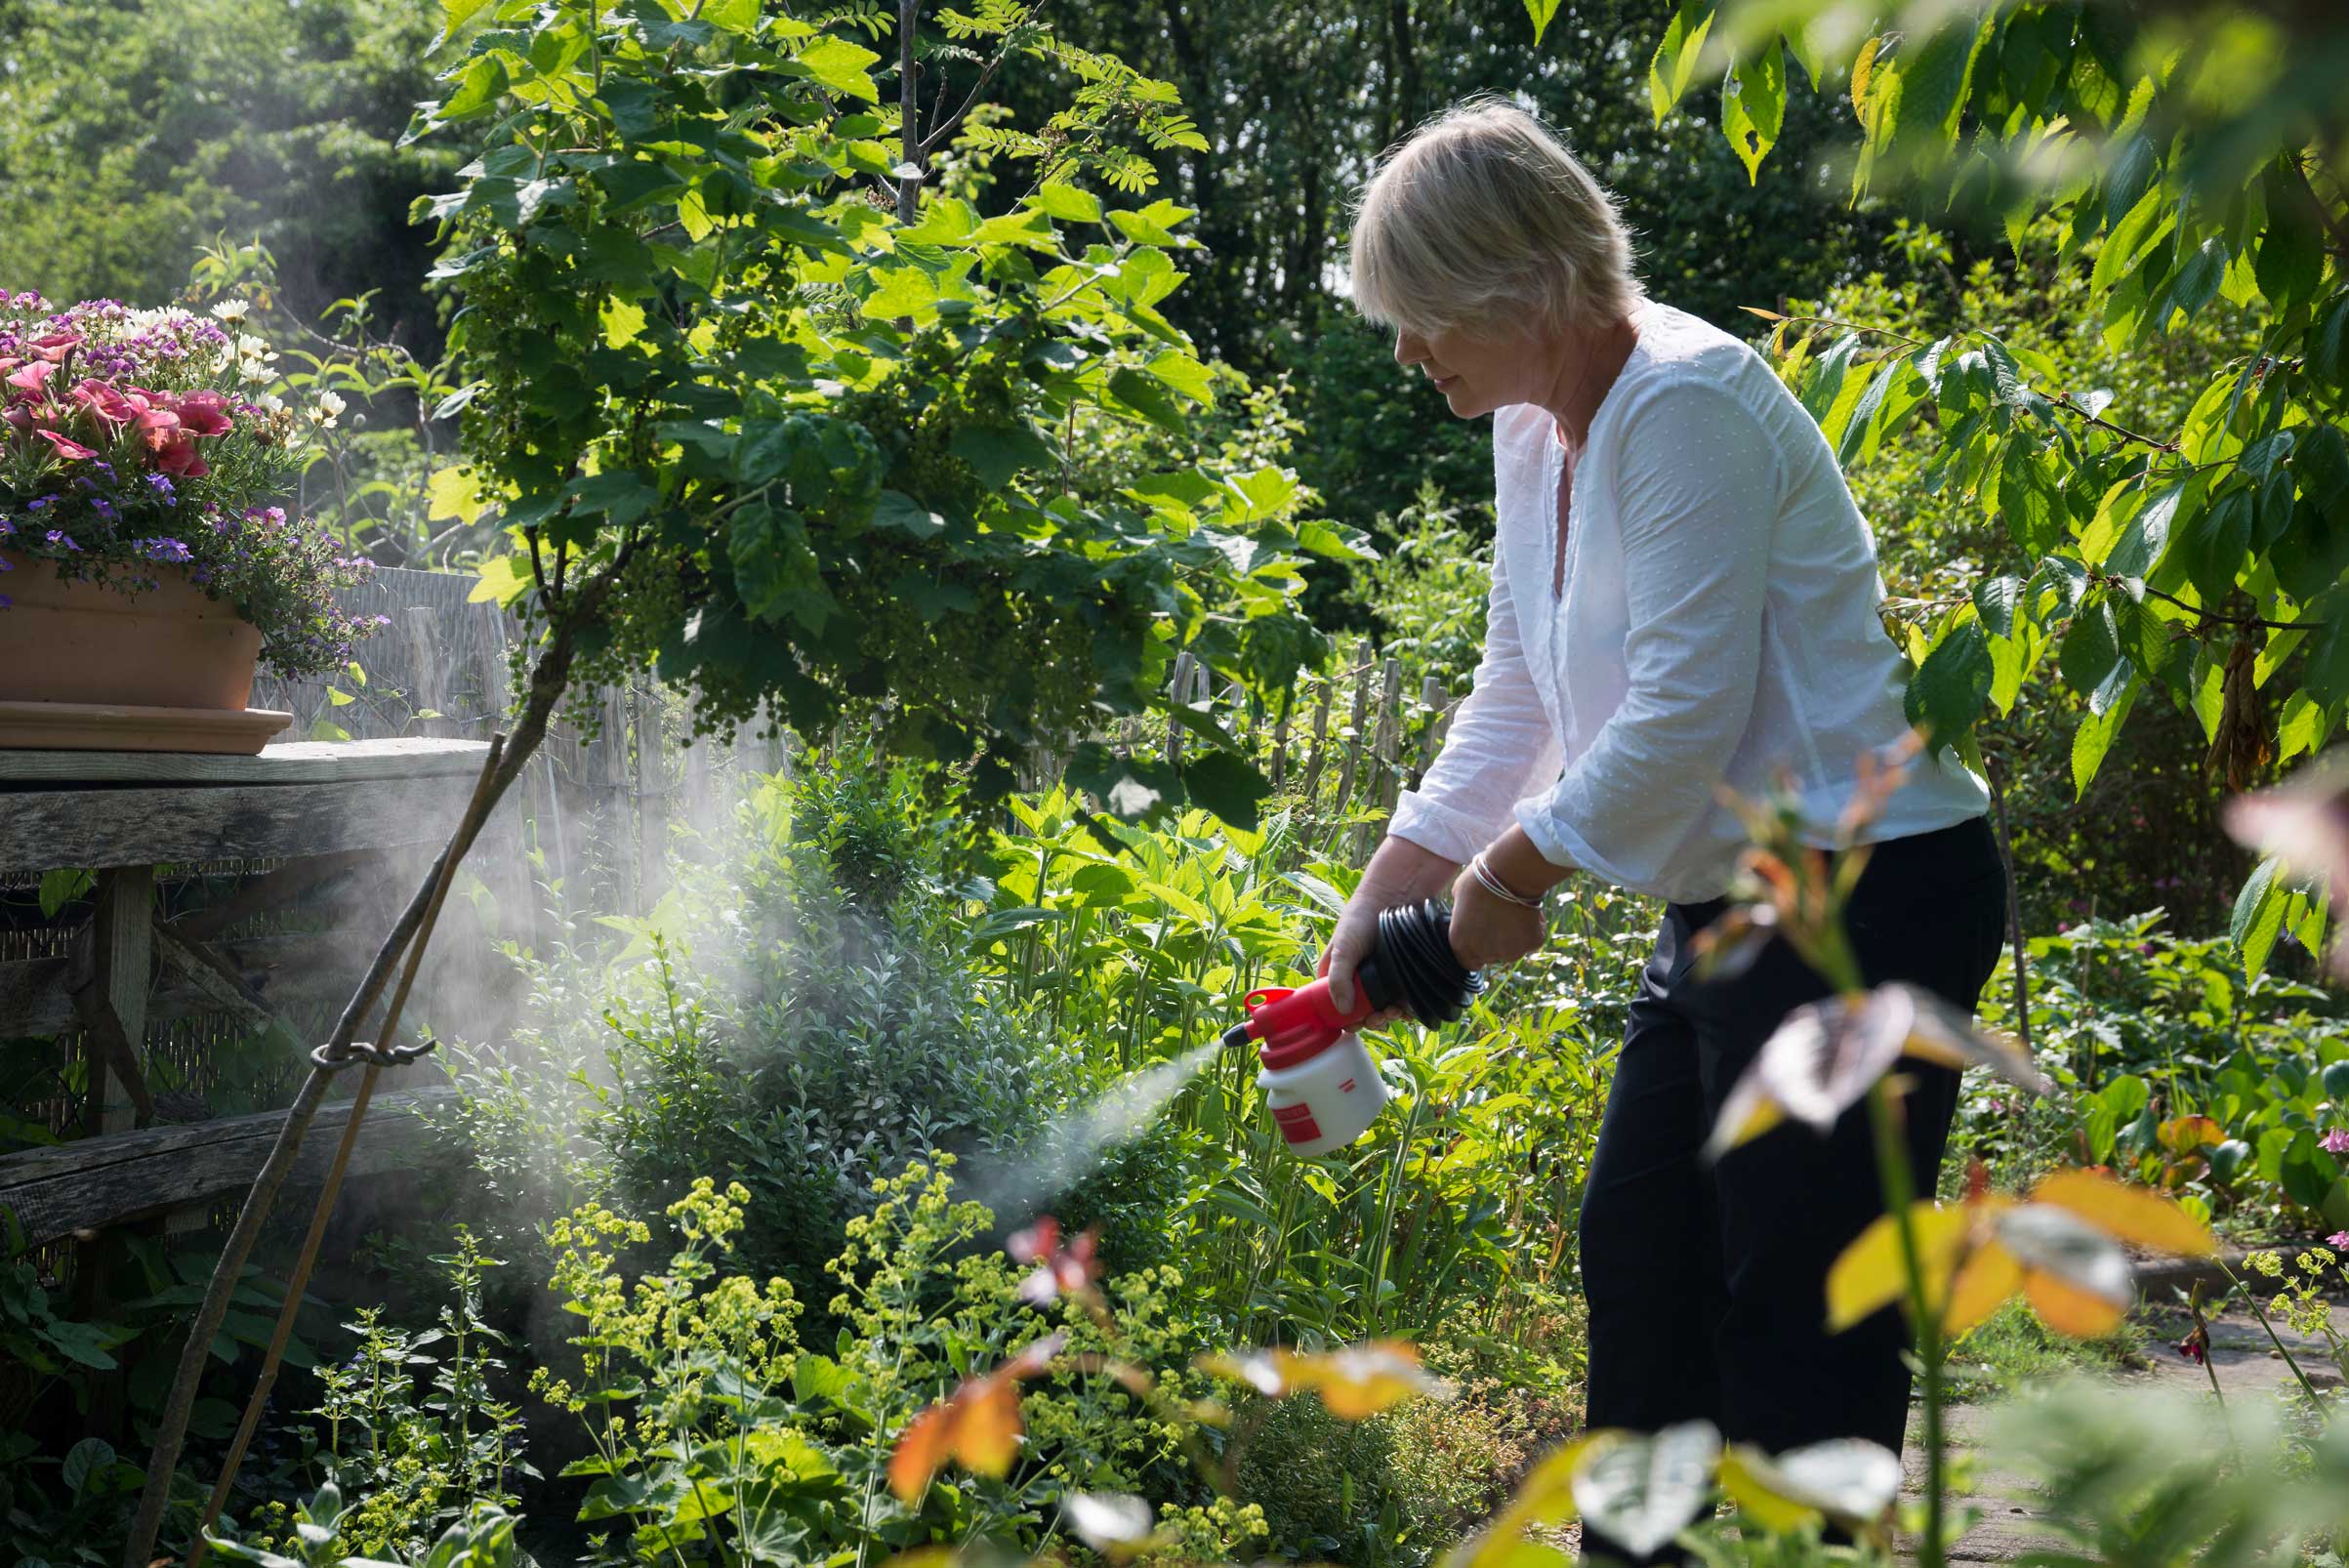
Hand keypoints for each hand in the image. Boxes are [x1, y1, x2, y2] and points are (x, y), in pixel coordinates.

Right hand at [1319, 837, 1458, 1023]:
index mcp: (1338, 974)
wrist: (1395, 894)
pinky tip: (1409, 1008)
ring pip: (1383, 1007)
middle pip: (1363, 1011)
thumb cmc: (1361, 917)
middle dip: (1372, 1019)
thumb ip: (1339, 979)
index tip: (1358, 1025)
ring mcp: (1381, 977)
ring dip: (1390, 1015)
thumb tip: (1344, 1013)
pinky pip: (1403, 998)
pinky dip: (1406, 1007)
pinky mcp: (1401, 975)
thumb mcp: (1344, 947)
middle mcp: (1358, 978)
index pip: (1336, 1006)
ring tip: (1396, 1011)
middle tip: (1382, 1016)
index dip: (1346, 1021)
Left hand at [1446, 859, 1548, 970]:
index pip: (1468, 961)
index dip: (1474, 949)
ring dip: (1512, 936)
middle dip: (1494, 941)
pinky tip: (1527, 910)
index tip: (1480, 935)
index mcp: (1462, 945)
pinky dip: (1531, 928)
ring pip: (1513, 949)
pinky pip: (1532, 939)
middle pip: (1491, 955)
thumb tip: (1467, 913)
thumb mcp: (1459, 896)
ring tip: (1512, 910)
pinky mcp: (1533, 944)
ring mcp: (1512, 951)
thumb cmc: (1480, 880)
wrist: (1511, 873)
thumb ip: (1461, 913)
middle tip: (1498, 917)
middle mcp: (1486, 954)